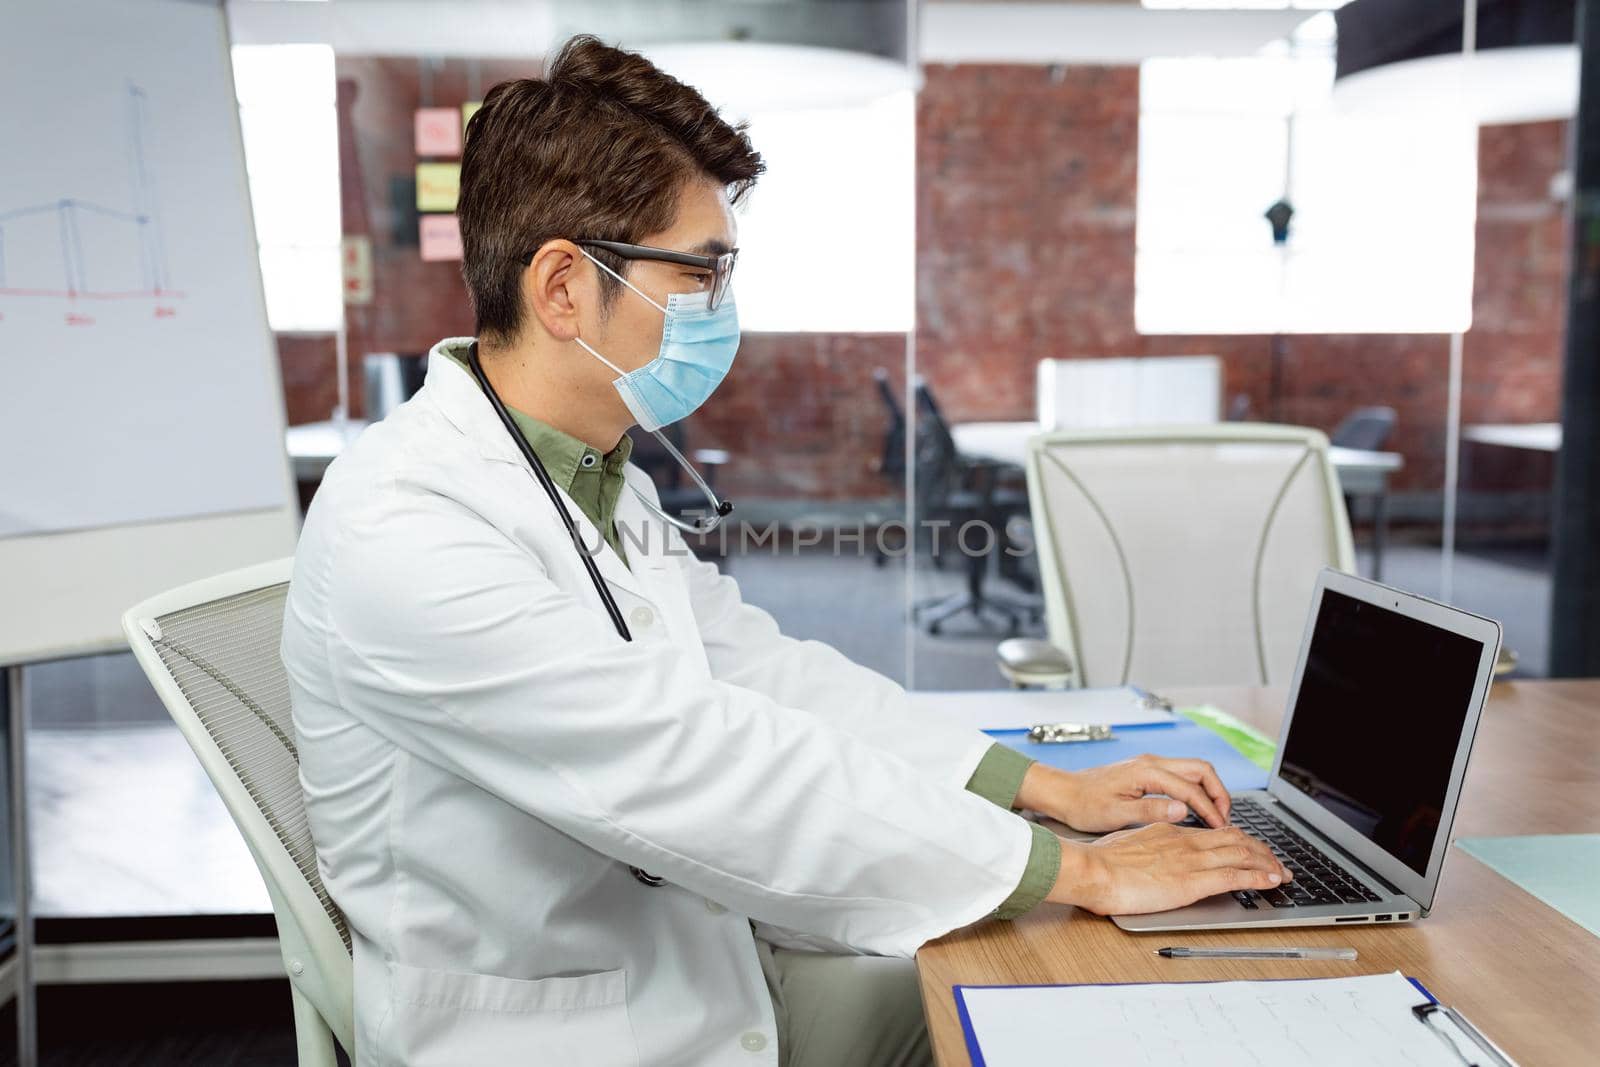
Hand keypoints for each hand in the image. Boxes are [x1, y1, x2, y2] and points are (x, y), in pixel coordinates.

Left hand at [1017, 755, 1232, 833]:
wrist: (1063, 793)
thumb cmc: (1084, 805)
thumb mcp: (1116, 814)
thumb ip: (1151, 810)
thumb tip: (1183, 809)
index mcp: (1146, 771)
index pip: (1191, 788)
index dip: (1210, 808)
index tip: (1221, 827)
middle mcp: (1152, 763)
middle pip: (1201, 769)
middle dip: (1219, 792)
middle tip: (1226, 818)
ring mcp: (1150, 765)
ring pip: (1193, 770)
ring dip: (1209, 790)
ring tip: (1216, 816)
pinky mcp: (1147, 772)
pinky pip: (1182, 776)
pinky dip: (1196, 790)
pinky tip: (1196, 810)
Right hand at [1047, 823, 1291, 914]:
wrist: (1092, 869)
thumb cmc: (1099, 862)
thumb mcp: (1126, 846)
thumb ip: (1145, 849)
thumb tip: (1148, 857)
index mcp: (1168, 832)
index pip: (1213, 832)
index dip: (1237, 839)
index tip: (1248, 848)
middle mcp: (1185, 841)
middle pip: (1235, 839)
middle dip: (1261, 850)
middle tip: (1276, 862)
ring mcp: (1191, 860)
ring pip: (1242, 854)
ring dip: (1267, 863)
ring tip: (1283, 872)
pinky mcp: (1193, 881)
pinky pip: (1236, 875)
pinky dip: (1259, 877)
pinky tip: (1272, 880)